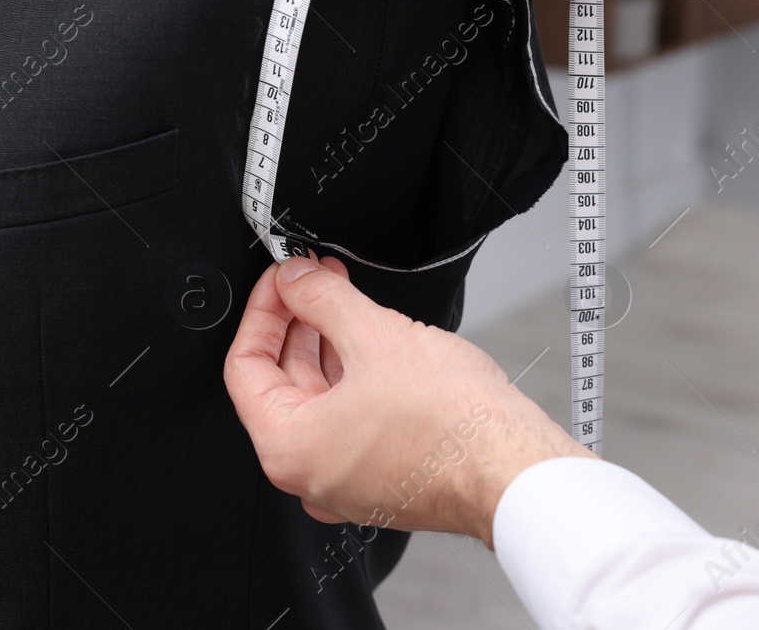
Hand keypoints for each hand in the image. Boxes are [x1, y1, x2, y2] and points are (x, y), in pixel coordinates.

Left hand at [224, 256, 589, 546]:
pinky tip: (372, 337)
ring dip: (328, 343)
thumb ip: (320, 298)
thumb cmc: (453, 425)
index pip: (245, 368)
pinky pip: (349, 418)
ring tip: (345, 297)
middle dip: (298, 321)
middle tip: (313, 277)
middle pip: (281, 382)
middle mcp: (310, 475)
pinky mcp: (381, 476)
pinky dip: (353, 374)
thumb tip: (295, 278)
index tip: (281, 279)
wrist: (514, 467)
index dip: (262, 311)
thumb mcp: (374, 336)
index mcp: (289, 449)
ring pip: (319, 399)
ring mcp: (346, 480)